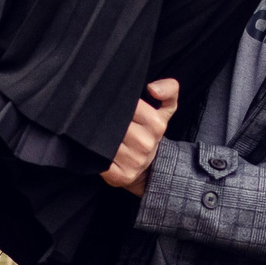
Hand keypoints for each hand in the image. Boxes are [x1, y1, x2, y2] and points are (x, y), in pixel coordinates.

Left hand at [103, 79, 179, 195]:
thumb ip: (169, 90)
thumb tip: (153, 88)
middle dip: (104, 119)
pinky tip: (99, 150)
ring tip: (98, 132)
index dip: (116, 104)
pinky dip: (96, 155)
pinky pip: (102, 162)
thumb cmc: (150, 131)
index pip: (127, 106)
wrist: (149, 166)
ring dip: (97, 135)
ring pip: (105, 141)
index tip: (113, 104)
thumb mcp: (165, 108)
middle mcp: (146, 144)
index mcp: (156, 123)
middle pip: (114, 124)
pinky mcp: (122, 176)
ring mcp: (135, 162)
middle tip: (100, 117)